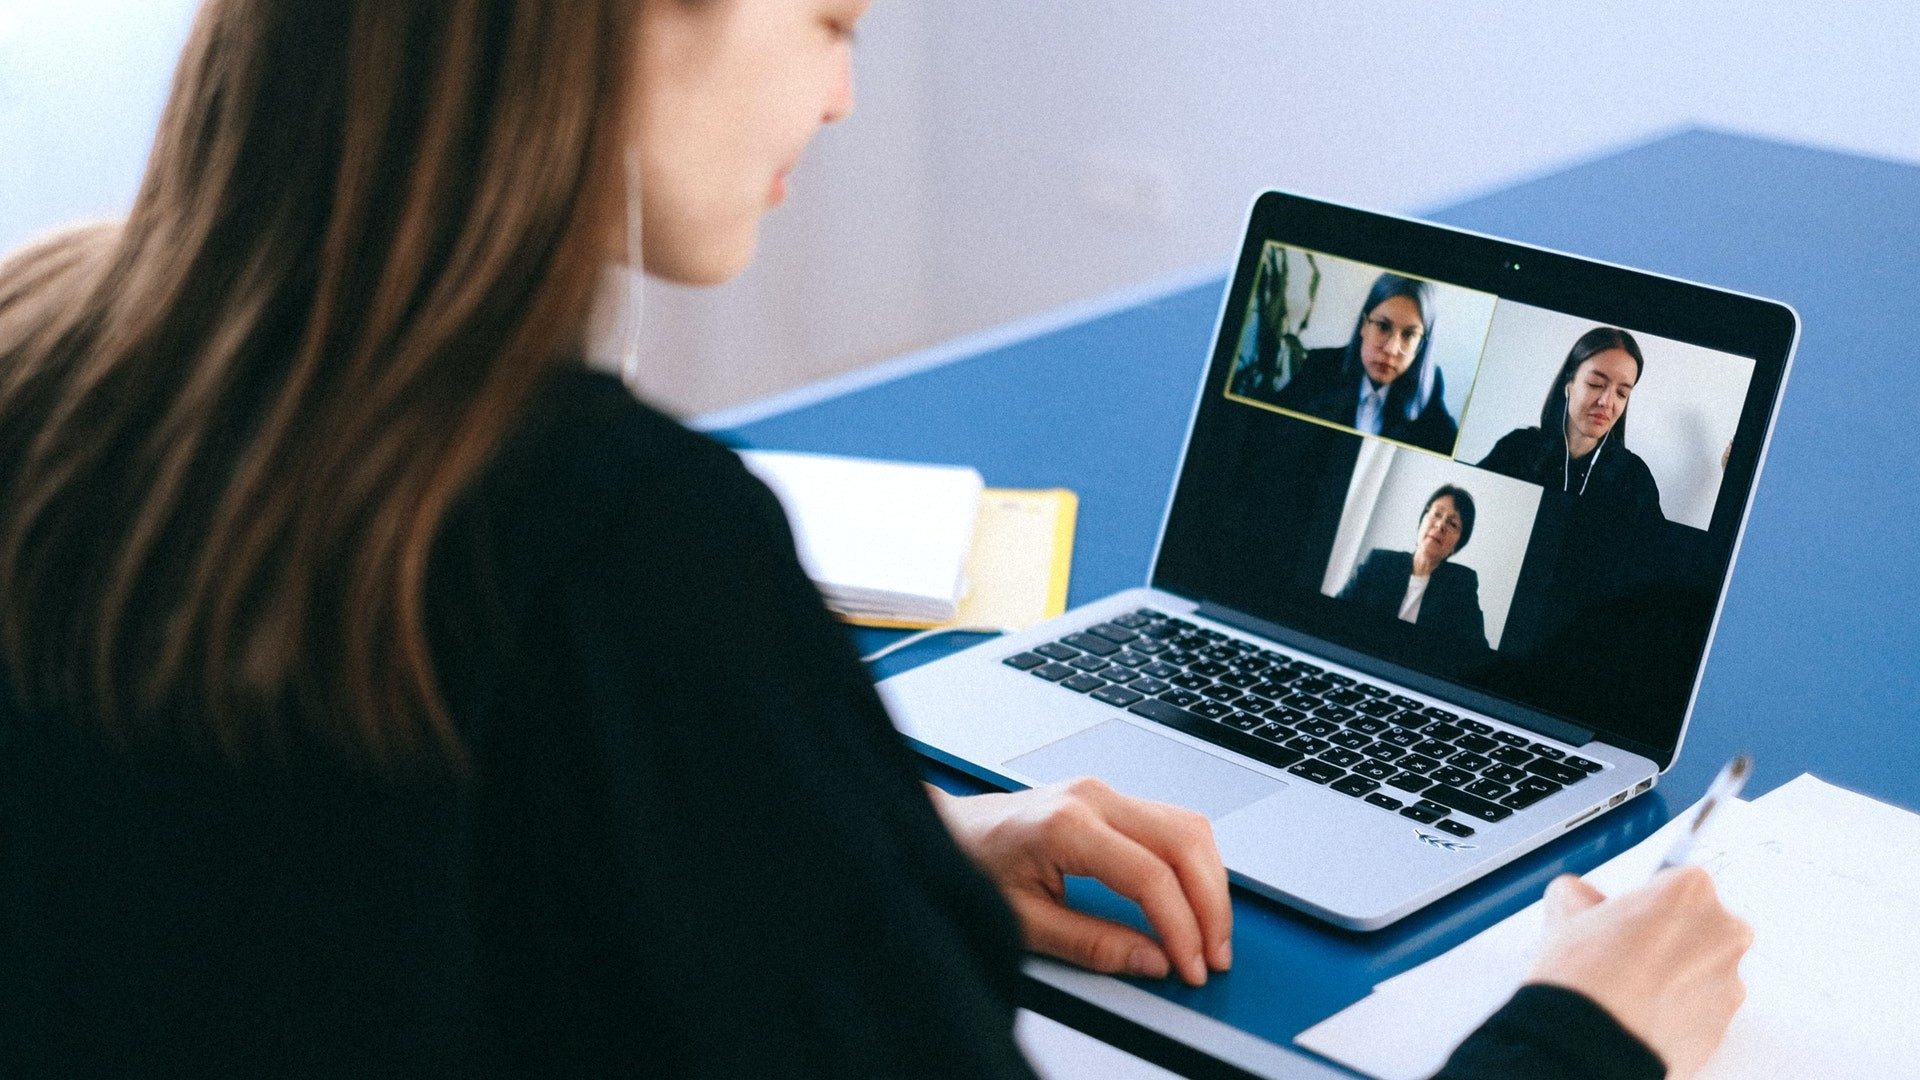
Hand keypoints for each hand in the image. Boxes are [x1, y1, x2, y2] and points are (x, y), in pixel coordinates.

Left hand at [929, 778, 1231, 985]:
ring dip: (1210, 882)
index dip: (1181, 927)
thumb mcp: (1025, 920)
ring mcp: (1103, 791)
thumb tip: (1153, 961)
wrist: (947, 830)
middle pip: (1184, 843)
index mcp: (1066, 825)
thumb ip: (1093, 944)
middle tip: (1214, 956)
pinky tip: (1194, 899)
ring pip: (1188, 827)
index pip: (1150, 876)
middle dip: (1210, 905)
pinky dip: (1193, 863)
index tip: (1191, 965)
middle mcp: (1092, 797)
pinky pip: (1172, 823)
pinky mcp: (1109, 798)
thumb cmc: (973, 866)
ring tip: (1210, 934)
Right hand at [1526, 868, 1753, 1078]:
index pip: (1677, 883)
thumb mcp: (1566, 908)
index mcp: (1692, 890)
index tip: (1629, 918)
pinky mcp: (1724, 1027)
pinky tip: (1641, 1014)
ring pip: (1703, 970)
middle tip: (1629, 953)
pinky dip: (1678, 1011)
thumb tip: (1584, 900)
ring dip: (1676, 976)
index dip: (1647, 902)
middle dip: (1671, 936)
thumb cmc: (1584, 975)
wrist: (1588, 1042)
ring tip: (1631, 990)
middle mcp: (1724, 933)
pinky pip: (1702, 1010)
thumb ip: (1583, 894)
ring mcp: (1729, 983)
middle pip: (1701, 924)